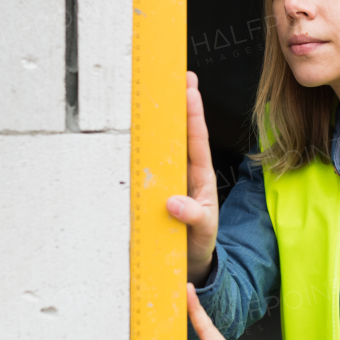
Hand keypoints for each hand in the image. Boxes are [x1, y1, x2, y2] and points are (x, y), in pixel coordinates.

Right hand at [166, 71, 219, 282]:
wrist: (190, 264)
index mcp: (201, 177)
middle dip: (182, 104)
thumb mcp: (203, 233)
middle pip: (182, 133)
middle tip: (181, 76)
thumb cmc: (199, 243)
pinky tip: (137, 127)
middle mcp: (185, 172)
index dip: (193, 114)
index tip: (190, 89)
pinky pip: (150, 164)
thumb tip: (174, 203)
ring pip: (166, 145)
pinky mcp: (156, 189)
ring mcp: (171, 179)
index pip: (197, 140)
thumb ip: (194, 218)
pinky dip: (145, 145)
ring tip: (159, 92)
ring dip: (162, 120)